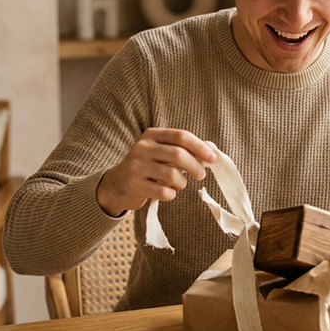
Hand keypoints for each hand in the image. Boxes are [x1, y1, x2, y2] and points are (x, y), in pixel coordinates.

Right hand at [96, 128, 215, 216]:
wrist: (116, 184)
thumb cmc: (147, 167)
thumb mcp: (160, 152)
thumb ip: (182, 149)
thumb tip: (210, 153)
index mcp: (152, 135)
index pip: (181, 136)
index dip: (200, 147)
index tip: (213, 158)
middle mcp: (142, 148)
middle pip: (178, 154)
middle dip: (195, 166)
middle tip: (201, 175)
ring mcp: (137, 166)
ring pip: (172, 175)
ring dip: (182, 183)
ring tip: (179, 184)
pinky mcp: (135, 185)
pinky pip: (164, 192)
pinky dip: (171, 194)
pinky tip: (167, 192)